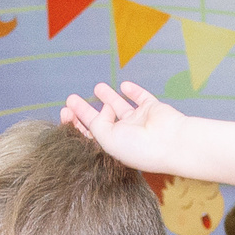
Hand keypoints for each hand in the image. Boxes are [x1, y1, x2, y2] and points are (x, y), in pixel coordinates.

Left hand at [59, 81, 188, 173]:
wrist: (169, 142)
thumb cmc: (137, 147)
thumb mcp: (107, 139)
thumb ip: (96, 124)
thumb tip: (101, 110)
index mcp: (114, 148)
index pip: (91, 135)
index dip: (76, 123)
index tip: (65, 111)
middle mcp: (126, 136)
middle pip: (102, 121)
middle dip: (86, 111)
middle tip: (70, 99)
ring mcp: (140, 122)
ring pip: (121, 107)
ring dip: (108, 97)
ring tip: (97, 87)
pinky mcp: (153, 109)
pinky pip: (141, 98)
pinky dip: (133, 91)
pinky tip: (124, 86)